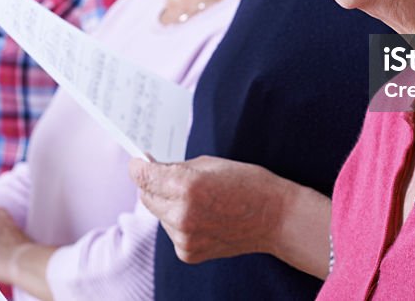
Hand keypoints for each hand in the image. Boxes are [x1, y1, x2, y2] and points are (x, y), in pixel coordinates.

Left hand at [129, 155, 287, 263]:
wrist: (275, 218)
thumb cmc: (248, 183)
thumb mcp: (210, 164)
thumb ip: (176, 168)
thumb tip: (149, 169)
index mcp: (186, 186)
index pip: (143, 176)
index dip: (138, 166)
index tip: (139, 162)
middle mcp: (181, 214)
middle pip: (146, 196)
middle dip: (153, 184)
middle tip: (169, 176)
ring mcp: (184, 237)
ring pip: (159, 214)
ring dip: (168, 204)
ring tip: (198, 199)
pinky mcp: (188, 253)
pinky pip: (171, 231)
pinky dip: (179, 222)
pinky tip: (203, 217)